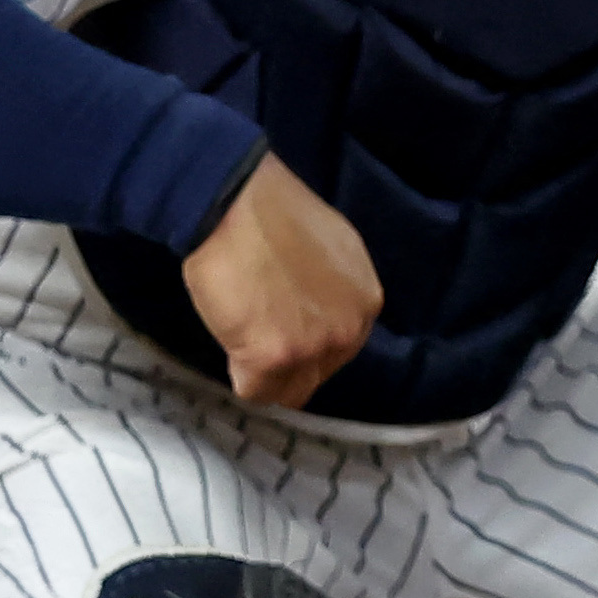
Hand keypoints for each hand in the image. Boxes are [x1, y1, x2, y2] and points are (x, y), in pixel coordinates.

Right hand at [186, 154, 381, 407]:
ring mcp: (314, 347)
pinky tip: (231, 342)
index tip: (282, 332)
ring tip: (243, 342)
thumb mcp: (333, 253)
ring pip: (288, 391)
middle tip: (258, 338)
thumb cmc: (276, 217)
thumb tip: (317, 315)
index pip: (340, 351)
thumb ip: (334, 293)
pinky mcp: (274, 358)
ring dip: (265, 375)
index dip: (306, 346)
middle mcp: (349, 329)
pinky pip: (254, 391)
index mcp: (367, 302)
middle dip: (289, 365)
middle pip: (318, 375)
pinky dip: (237, 374)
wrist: (239, 206)